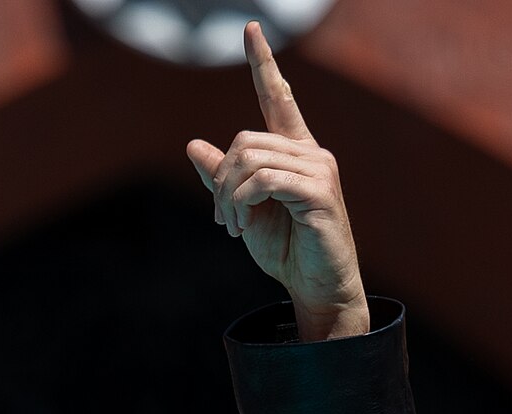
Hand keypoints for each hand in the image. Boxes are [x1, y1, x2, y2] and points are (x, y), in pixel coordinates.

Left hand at [187, 22, 369, 342]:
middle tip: (221, 220)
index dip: (262, 63)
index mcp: (294, 151)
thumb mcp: (243, 212)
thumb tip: (193, 145)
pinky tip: (240, 226)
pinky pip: (265, 180)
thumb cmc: (284, 250)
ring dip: (229, 197)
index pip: (277, 97)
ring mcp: (318, 168)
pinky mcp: (318, 191)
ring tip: (231, 228)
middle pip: (245, 140)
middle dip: (222, 181)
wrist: (315, 287)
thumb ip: (222, 179)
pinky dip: (242, 202)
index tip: (250, 29)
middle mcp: (310, 151)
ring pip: (251, 159)